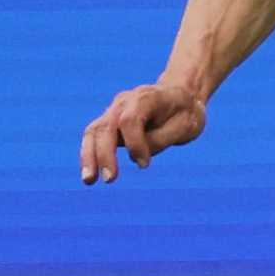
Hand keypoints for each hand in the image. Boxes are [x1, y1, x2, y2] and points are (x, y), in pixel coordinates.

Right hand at [80, 83, 206, 183]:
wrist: (181, 95)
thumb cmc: (185, 112)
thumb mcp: (185, 126)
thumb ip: (160, 140)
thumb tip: (135, 158)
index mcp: (147, 98)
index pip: (130, 120)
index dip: (134, 144)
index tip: (145, 164)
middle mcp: (125, 101)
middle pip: (106, 127)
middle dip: (104, 154)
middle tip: (109, 179)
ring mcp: (114, 110)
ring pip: (93, 132)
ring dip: (89, 156)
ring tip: (89, 180)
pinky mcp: (109, 121)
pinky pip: (94, 137)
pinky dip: (89, 155)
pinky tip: (90, 174)